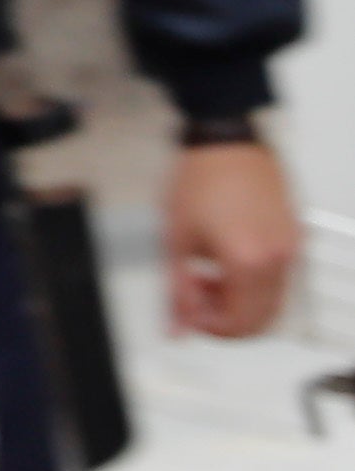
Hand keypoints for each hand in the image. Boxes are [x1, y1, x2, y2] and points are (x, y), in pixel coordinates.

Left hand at [164, 135, 304, 338]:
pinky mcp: (293, 236)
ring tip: (206, 277)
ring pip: (273, 301)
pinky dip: (253, 284)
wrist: (225, 142)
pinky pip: (279, 278)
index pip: (241, 323)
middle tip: (196, 300)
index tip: (190, 316)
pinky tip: (225, 264)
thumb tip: (178, 325)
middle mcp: (278, 258)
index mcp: (249, 261)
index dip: (211, 328)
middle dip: (226, 318)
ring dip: (239, 302)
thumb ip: (177, 290)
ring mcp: (291, 247)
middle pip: (262, 318)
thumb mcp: (176, 240)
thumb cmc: (201, 178)